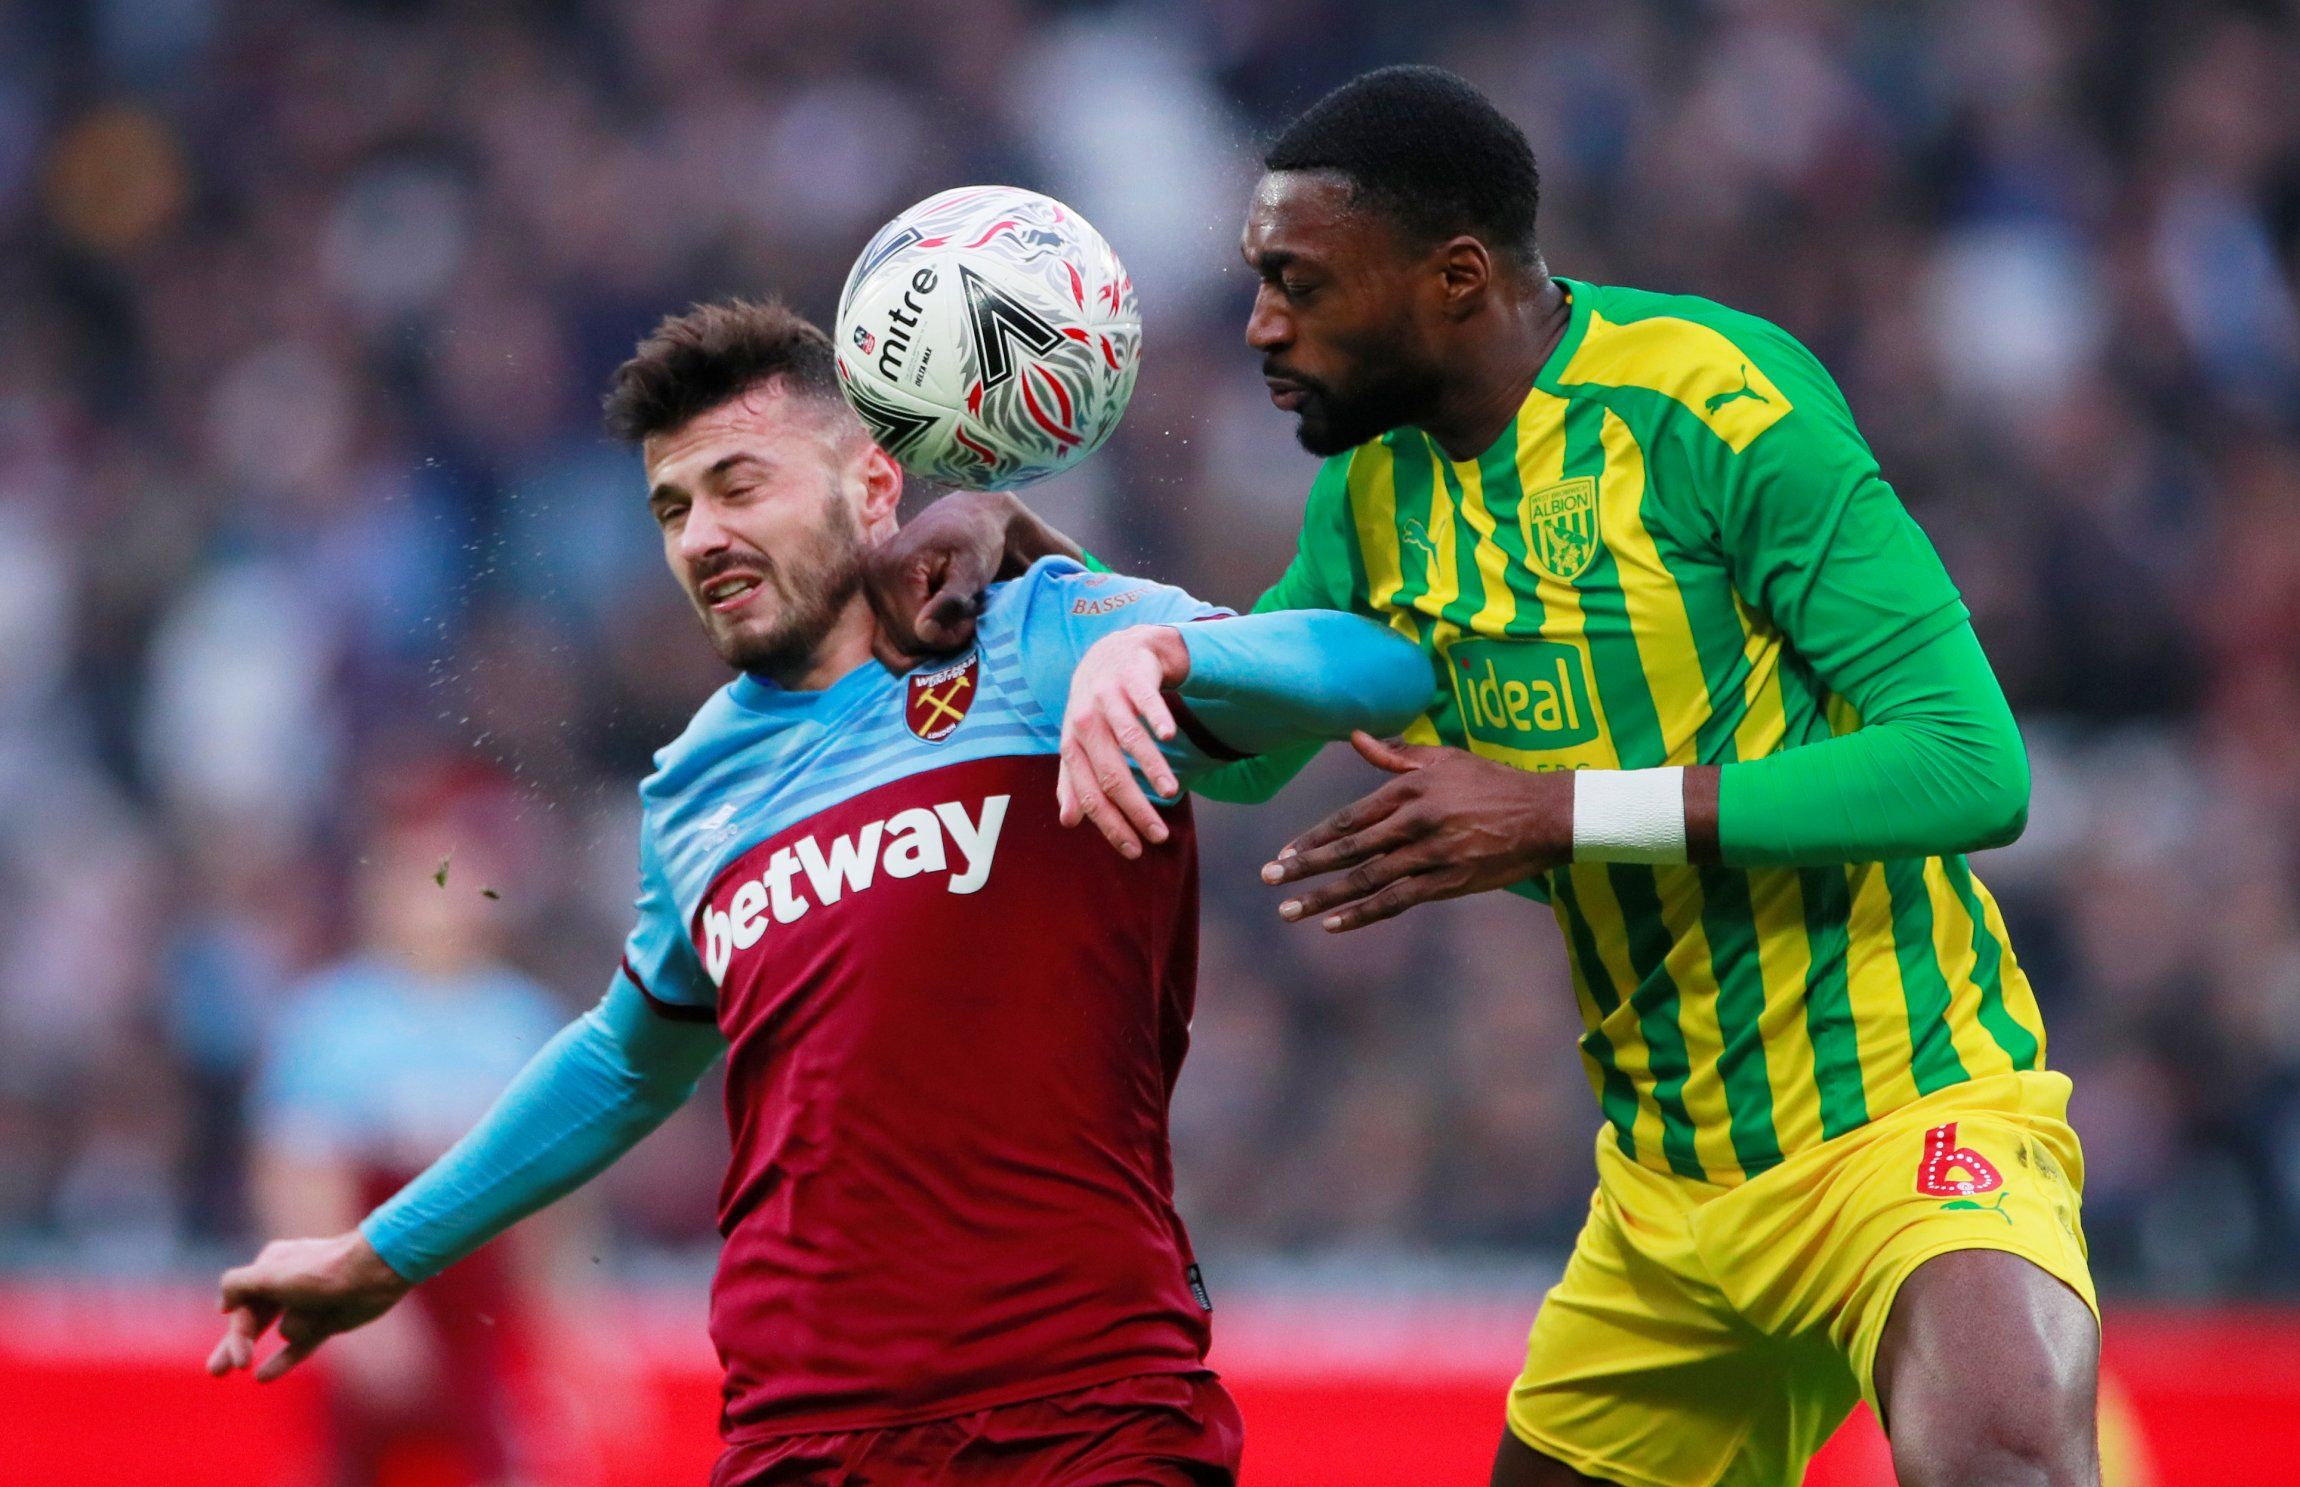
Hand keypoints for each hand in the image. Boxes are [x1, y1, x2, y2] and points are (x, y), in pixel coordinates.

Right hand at [206, 1231, 412, 1382]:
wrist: (373, 1273)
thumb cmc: (321, 1270)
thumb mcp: (271, 1275)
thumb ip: (238, 1286)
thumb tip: (223, 1306)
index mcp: (271, 1266)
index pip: (243, 1307)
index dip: (237, 1336)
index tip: (239, 1358)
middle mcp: (287, 1285)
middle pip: (255, 1321)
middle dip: (234, 1345)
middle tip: (214, 1371)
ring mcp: (308, 1305)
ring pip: (278, 1334)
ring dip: (273, 1347)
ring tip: (239, 1368)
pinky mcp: (327, 1322)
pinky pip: (300, 1346)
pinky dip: (283, 1360)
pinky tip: (262, 1377)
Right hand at [865, 491, 1078, 664]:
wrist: (967, 516)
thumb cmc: (976, 540)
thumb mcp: (972, 570)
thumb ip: (949, 602)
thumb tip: (923, 632)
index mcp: (895, 568)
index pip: (915, 633)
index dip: (948, 637)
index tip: (971, 619)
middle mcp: (873, 576)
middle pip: (903, 641)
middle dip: (939, 638)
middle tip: (965, 616)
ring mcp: (869, 583)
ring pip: (894, 641)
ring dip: (927, 637)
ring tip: (951, 613)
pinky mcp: (873, 590)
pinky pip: (885, 633)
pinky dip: (912, 634)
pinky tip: (935, 619)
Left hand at [1057, 626, 1187, 857]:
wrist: (1112, 653)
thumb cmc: (1096, 710)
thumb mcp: (1080, 745)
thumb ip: (1073, 782)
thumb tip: (1068, 822)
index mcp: (1072, 745)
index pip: (1090, 794)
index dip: (1111, 825)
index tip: (1134, 849)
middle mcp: (1085, 722)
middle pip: (1111, 774)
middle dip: (1135, 809)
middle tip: (1160, 835)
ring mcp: (1108, 698)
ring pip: (1129, 739)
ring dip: (1152, 768)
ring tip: (1171, 794)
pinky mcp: (1132, 677)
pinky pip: (1146, 700)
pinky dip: (1157, 717)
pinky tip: (1169, 737)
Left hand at [1260, 732, 1571, 930]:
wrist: (1546, 815)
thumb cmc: (1493, 782)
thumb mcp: (1445, 758)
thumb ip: (1396, 755)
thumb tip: (1355, 737)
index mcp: (1410, 789)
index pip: (1349, 817)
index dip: (1313, 837)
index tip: (1284, 852)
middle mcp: (1415, 821)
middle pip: (1349, 849)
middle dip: (1305, 867)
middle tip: (1269, 879)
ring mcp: (1431, 854)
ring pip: (1367, 879)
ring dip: (1324, 897)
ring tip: (1289, 911)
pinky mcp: (1449, 881)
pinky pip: (1397, 901)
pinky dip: (1363, 914)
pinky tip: (1334, 924)